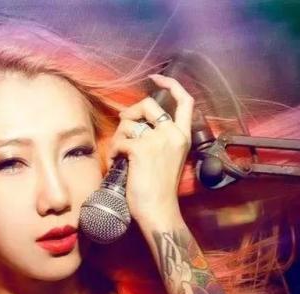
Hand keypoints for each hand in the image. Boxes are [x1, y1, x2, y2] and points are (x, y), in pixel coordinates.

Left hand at [106, 75, 193, 224]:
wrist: (159, 211)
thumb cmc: (160, 190)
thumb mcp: (168, 159)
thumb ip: (161, 140)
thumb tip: (137, 124)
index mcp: (183, 136)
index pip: (186, 100)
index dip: (170, 84)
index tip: (156, 78)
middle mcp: (173, 134)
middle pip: (149, 104)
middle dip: (130, 111)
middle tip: (123, 123)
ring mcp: (158, 140)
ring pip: (129, 123)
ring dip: (119, 136)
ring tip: (119, 154)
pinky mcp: (141, 149)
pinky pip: (120, 140)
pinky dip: (114, 151)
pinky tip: (116, 163)